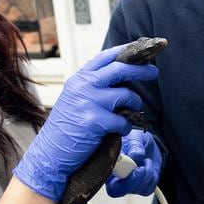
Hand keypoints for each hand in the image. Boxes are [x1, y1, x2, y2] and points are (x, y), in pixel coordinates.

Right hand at [13, 45, 157, 201]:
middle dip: (141, 70)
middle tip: (153, 72)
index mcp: (79, 79)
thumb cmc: (66, 127)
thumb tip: (123, 75)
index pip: (105, 57)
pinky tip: (120, 131)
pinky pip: (123, 120)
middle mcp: (83, 86)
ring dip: (134, 105)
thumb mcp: (75, 98)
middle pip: (120, 69)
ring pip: (125, 95)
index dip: (125, 51)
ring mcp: (88, 102)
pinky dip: (126, 127)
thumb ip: (94, 85)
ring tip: (132, 112)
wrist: (50, 152)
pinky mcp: (95, 121)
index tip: (141, 51)